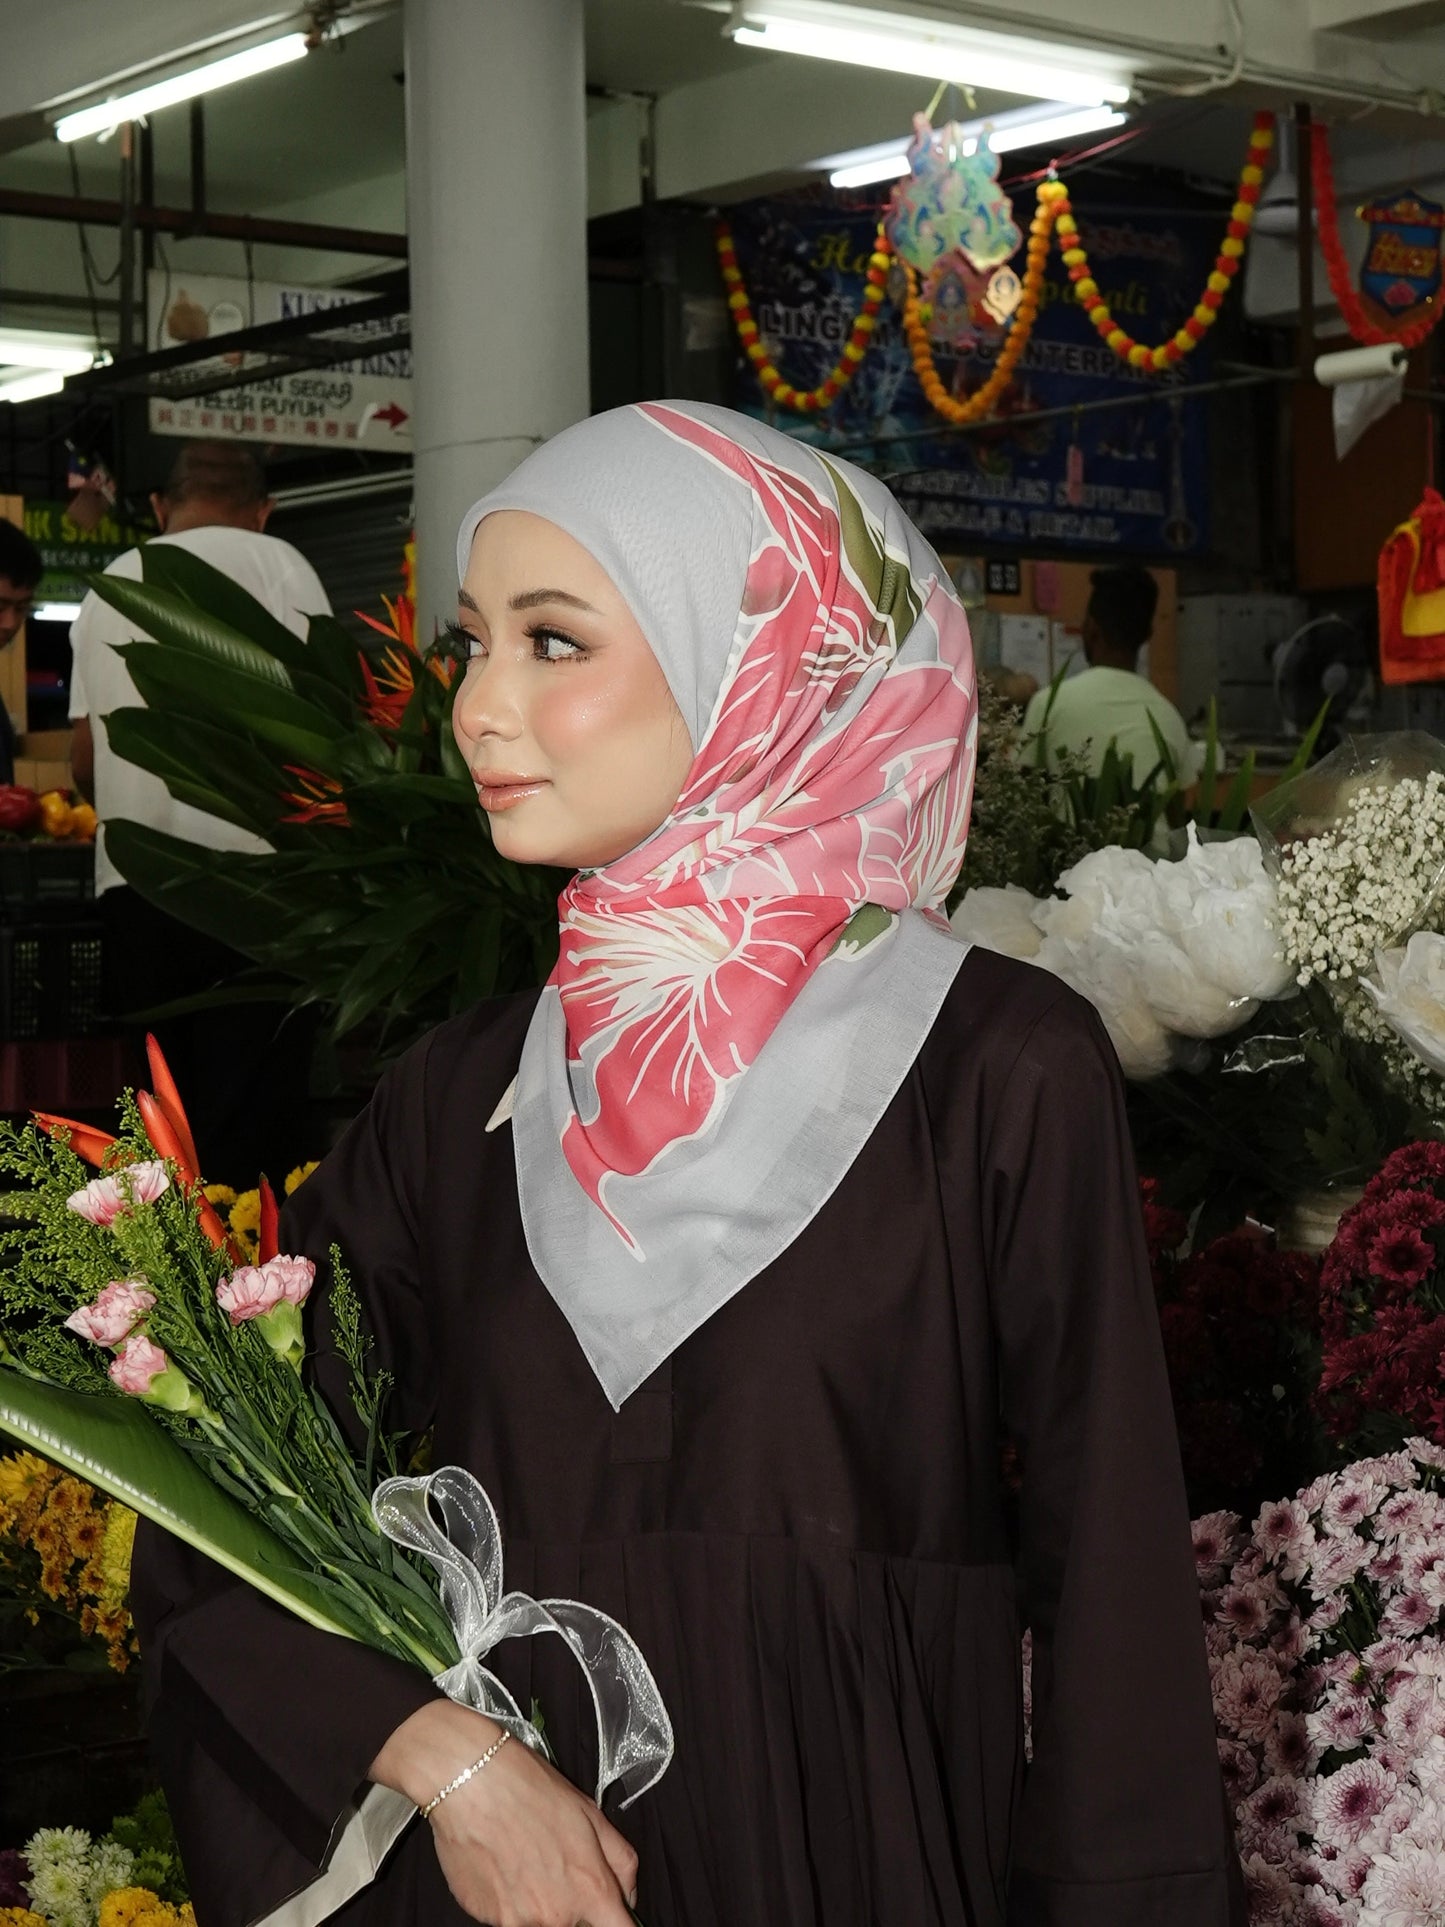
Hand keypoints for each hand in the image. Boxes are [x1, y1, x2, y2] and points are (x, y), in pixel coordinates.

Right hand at [370, 1700, 637, 1926]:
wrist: (473, 1782)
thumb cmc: (530, 1790)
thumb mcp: (591, 1813)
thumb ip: (620, 1860)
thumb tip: (629, 1894)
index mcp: (589, 1888)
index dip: (618, 1922)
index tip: (611, 1915)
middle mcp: (557, 1915)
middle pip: (574, 1925)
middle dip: (572, 1904)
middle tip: (554, 1865)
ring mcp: (520, 1921)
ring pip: (540, 1923)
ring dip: (538, 1902)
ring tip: (525, 1860)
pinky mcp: (487, 1920)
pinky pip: (508, 1918)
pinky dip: (508, 1899)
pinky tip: (502, 1863)